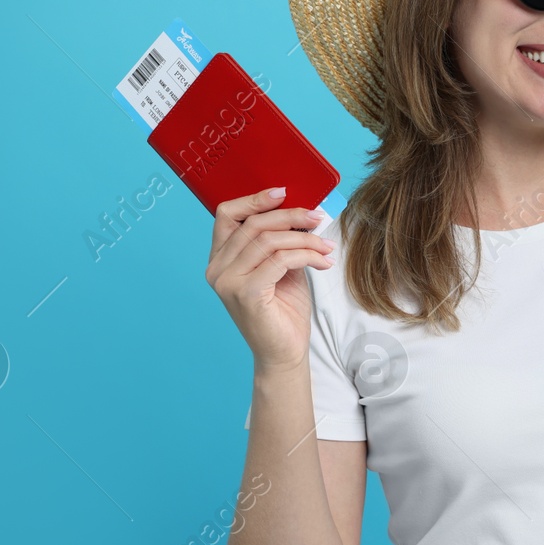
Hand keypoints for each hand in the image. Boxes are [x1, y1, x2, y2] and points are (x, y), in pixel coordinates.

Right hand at [206, 186, 336, 373]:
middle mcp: (217, 269)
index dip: (254, 199)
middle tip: (318, 218)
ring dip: (305, 240)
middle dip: (291, 216)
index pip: (226, 215)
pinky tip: (323, 262)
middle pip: (253, 224)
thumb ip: (281, 240)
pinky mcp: (246, 294)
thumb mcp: (281, 266)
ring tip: (326, 248)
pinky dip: (306, 256)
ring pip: (269, 240)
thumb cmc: (283, 310)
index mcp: (220, 259)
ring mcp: (227, 282)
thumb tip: (301, 211)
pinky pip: (280, 260)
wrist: (284, 352)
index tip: (283, 192)